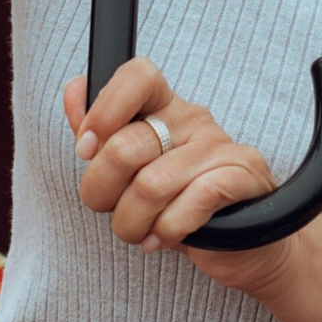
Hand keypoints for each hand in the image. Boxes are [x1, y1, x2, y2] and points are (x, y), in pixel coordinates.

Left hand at [62, 61, 321, 321]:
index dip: (104, 109)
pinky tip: (165, 239)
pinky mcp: (243, 176)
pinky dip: (167, 231)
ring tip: (140, 233)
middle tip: (112, 212)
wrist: (247, 245)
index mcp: (165, 107)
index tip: (86, 147)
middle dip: (102, 193)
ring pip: (150, 186)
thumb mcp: (133, 172)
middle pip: (126, 145)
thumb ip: (101, 134)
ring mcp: (221, 146)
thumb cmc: (181, 205)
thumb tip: (73, 91)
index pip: (136, 75)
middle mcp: (193, 119)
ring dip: (132, 224)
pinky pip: (187, 205)